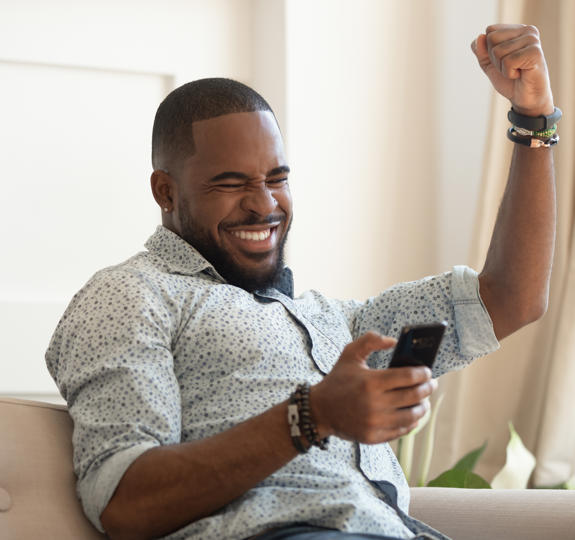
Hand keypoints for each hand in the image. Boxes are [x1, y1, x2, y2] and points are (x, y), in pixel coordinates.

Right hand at [310, 331, 436, 444]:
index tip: (427, 372)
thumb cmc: (338, 380)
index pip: (408, 377)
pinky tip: (412, 415)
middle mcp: (374, 404)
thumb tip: (394, 341)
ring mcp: (375, 422)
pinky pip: (401, 431)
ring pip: (412, 416)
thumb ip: (370, 340)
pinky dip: (411, 423)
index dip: (423, 373)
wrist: (319, 410)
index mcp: (371, 382)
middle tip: (431, 384)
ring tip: (423, 400)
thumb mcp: (350, 354)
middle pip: (414, 396)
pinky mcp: (373, 437)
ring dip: (423, 407)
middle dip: (427, 388)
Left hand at [471, 24, 553, 116]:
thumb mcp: (489, 65)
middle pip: (492, 38)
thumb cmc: (510, 81)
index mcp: (517, 30)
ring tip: (517, 71)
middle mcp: (527, 31)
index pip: (490, 30)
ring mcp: (532, 40)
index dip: (489, 50)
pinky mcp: (535, 52)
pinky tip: (521, 74)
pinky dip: (509, 73)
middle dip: (495, 59)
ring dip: (502, 68)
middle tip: (510, 67)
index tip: (503, 60)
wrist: (525, 98)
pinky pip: (508, 62)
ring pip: (498, 51)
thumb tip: (479, 37)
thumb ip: (481, 51)